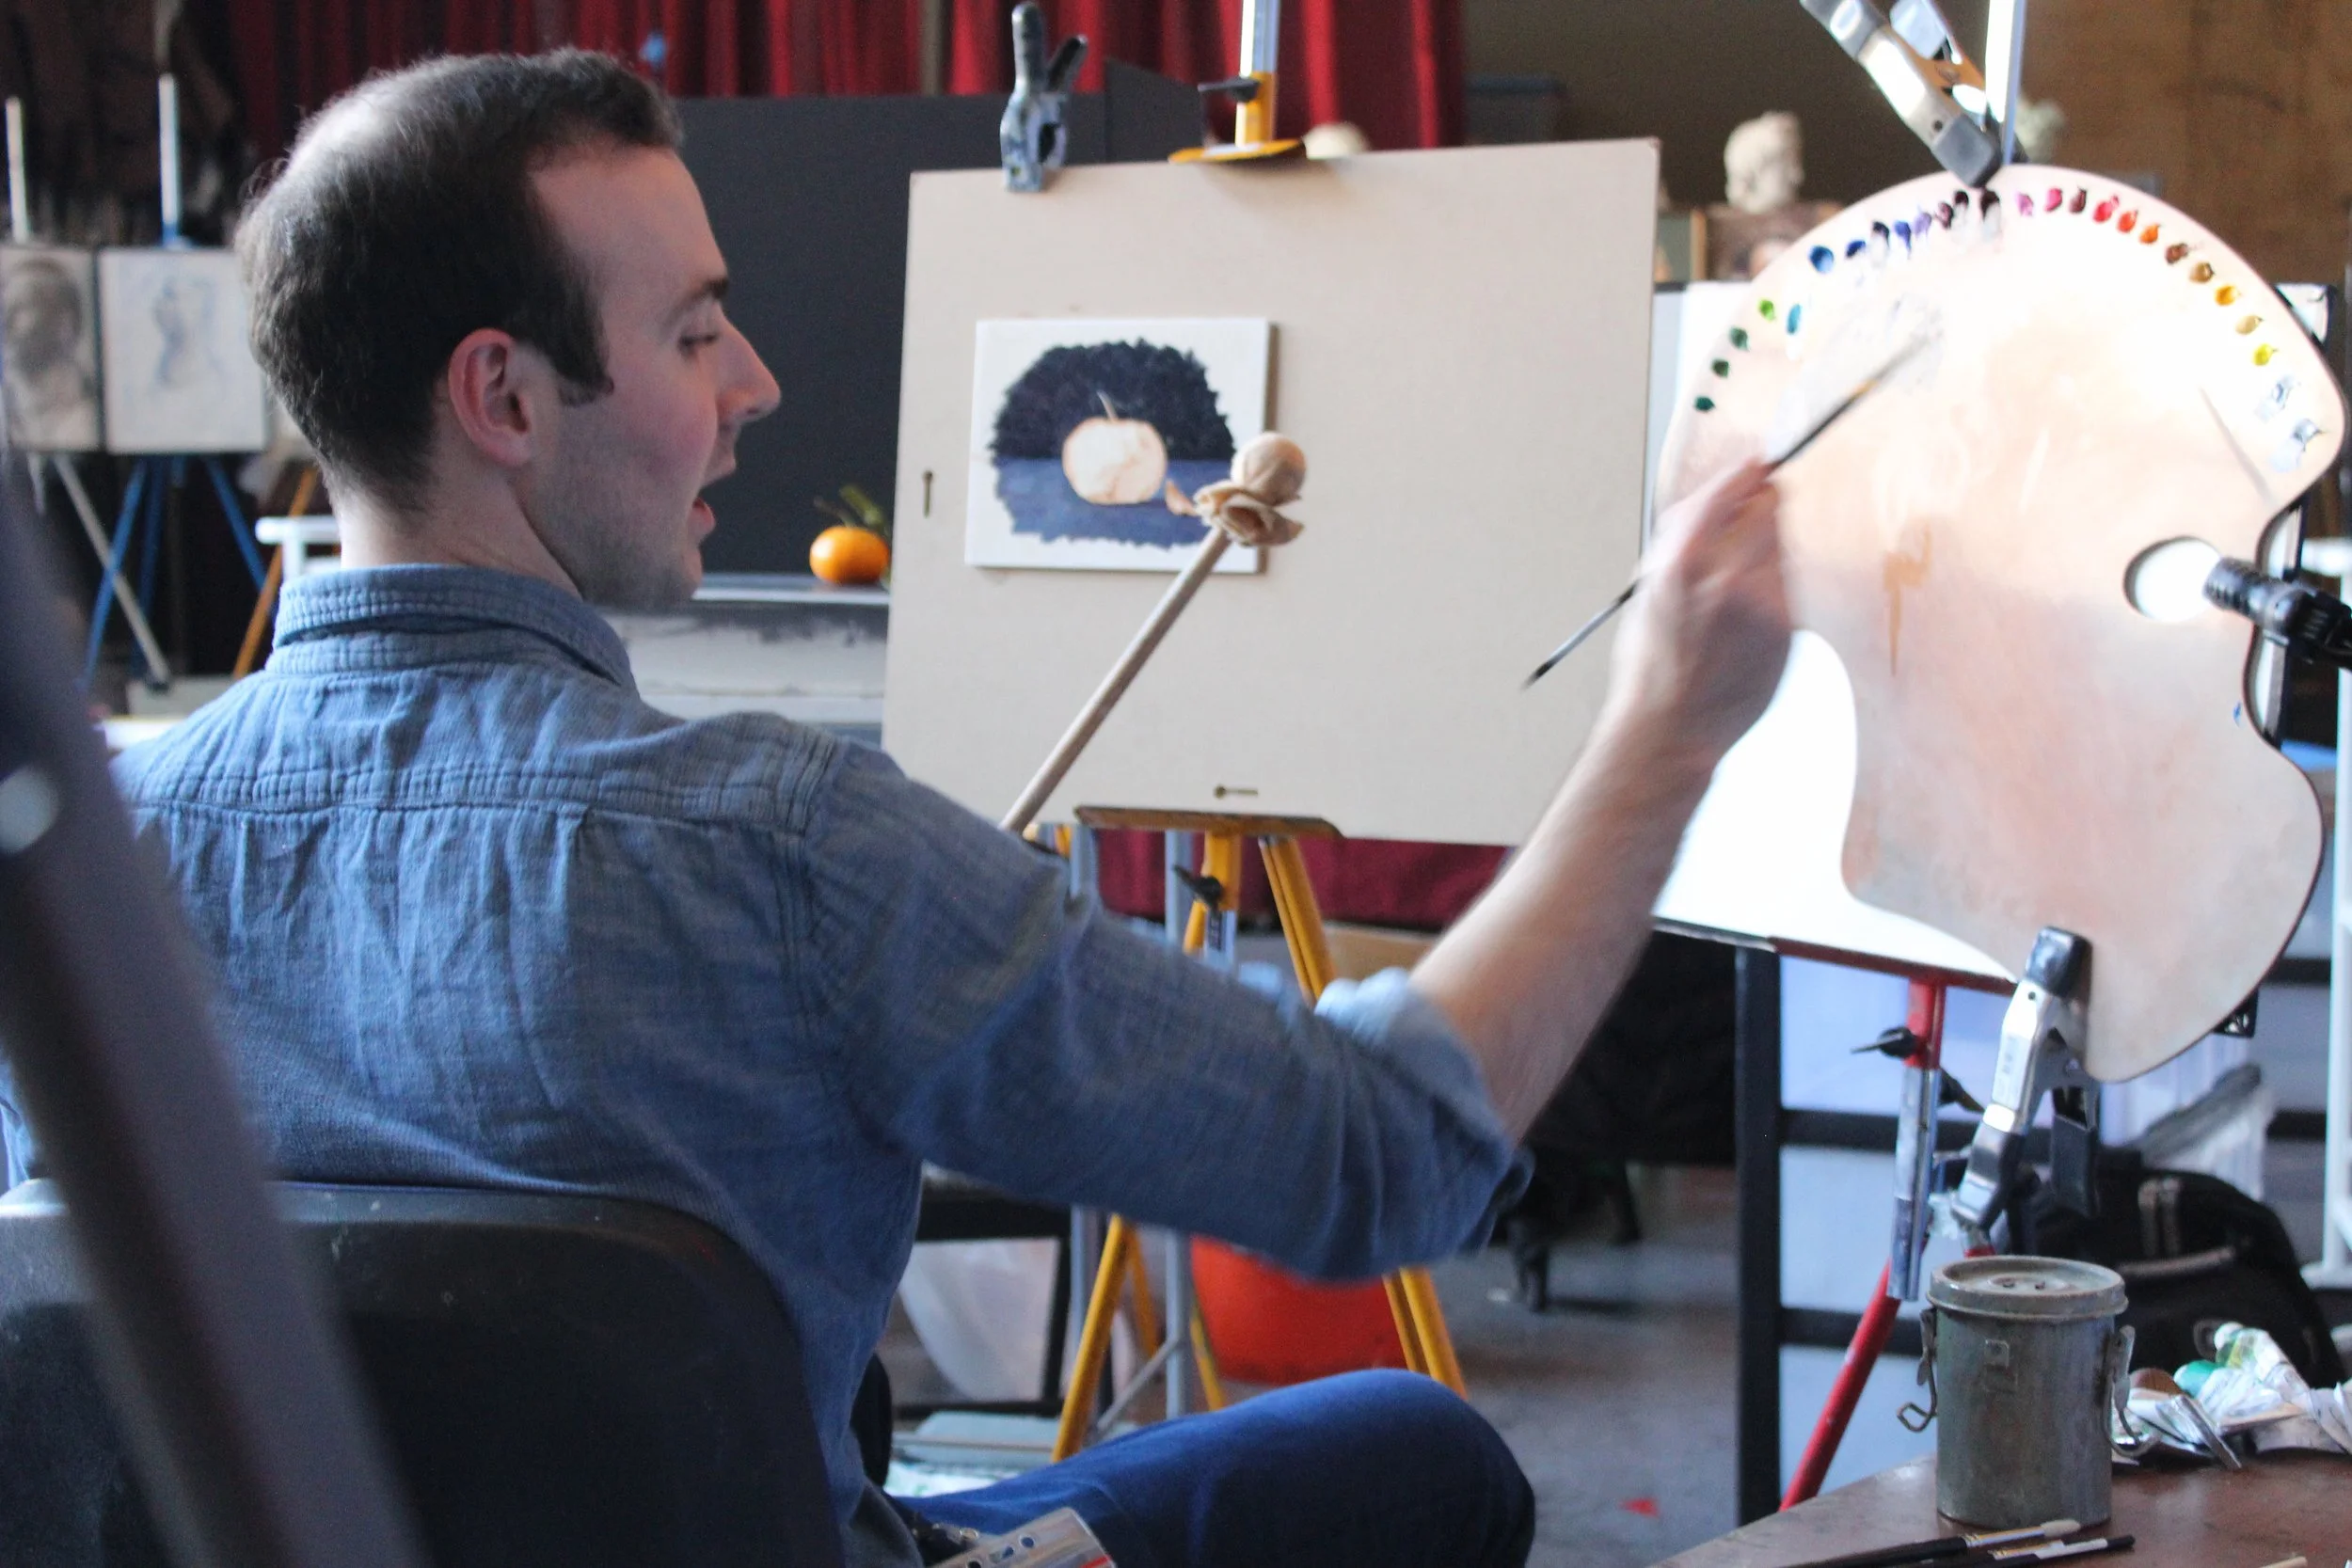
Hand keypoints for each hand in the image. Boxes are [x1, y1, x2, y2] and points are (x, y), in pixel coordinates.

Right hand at [1601, 458, 1790, 766]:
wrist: (1671, 729)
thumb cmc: (1652, 666)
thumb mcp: (1647, 590)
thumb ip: (1681, 541)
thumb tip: (1713, 499)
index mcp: (1683, 562)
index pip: (1729, 491)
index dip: (1745, 474)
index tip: (1756, 463)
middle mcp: (1729, 577)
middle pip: (1769, 509)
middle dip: (1761, 506)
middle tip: (1753, 512)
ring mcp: (1764, 603)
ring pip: (1782, 546)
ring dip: (1764, 550)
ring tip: (1732, 587)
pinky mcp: (1787, 626)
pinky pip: (1787, 586)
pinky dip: (1771, 588)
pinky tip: (1744, 616)